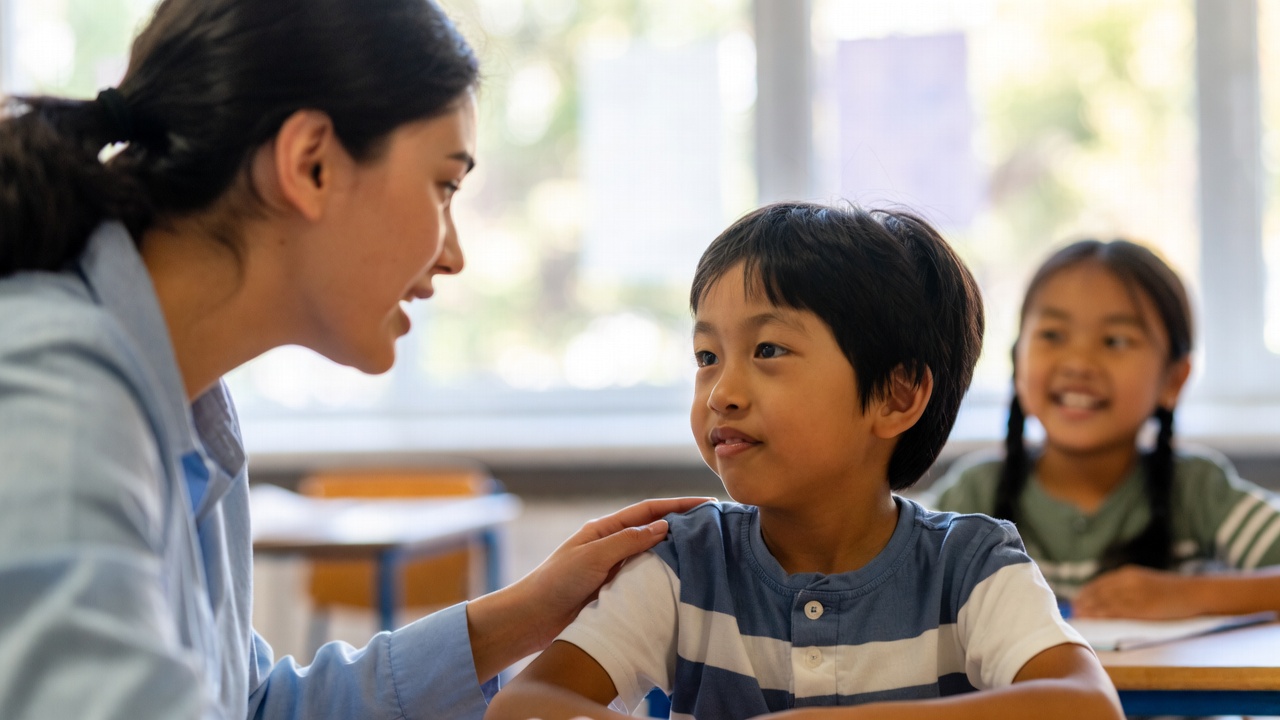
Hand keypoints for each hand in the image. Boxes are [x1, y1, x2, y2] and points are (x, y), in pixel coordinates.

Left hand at [512, 496, 713, 649]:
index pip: (648, 511)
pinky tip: (683, 582)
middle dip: (683, 526)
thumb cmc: (555, 583)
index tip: (707, 503)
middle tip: (716, 527)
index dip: (678, 505)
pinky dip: (665, 579)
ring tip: (708, 553)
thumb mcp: (592, 557)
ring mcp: (615, 569)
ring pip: (653, 557)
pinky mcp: (616, 593)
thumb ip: (627, 541)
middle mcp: (612, 546)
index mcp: (604, 530)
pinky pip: (646, 581)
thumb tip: (664, 526)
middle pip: (654, 531)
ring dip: (677, 553)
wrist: (532, 618)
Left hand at [1073, 565, 1197, 618]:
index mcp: (1129, 573)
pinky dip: (1102, 614)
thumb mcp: (1146, 581)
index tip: (1076, 599)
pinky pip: (1118, 611)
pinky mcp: (1143, 608)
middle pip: (1099, 592)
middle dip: (1084, 601)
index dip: (1087, 591)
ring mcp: (1135, 594)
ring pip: (1105, 601)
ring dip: (1089, 608)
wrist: (1196, 592)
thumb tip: (1109, 595)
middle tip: (1072, 610)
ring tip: (1078, 615)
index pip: (1101, 583)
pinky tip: (1093, 618)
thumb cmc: (1172, 590)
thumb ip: (1128, 586)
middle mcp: (1128, 581)